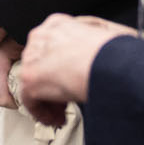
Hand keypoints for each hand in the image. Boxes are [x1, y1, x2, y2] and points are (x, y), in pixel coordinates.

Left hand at [17, 14, 135, 120]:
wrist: (111, 63)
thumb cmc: (114, 53)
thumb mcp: (102, 38)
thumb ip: (88, 44)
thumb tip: (92, 57)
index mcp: (58, 24)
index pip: (50, 48)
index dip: (59, 68)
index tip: (68, 80)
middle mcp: (42, 36)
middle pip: (39, 65)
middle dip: (51, 85)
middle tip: (64, 100)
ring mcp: (34, 56)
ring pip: (33, 82)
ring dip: (46, 100)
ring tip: (61, 113)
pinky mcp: (31, 77)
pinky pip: (29, 99)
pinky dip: (41, 113)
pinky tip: (55, 119)